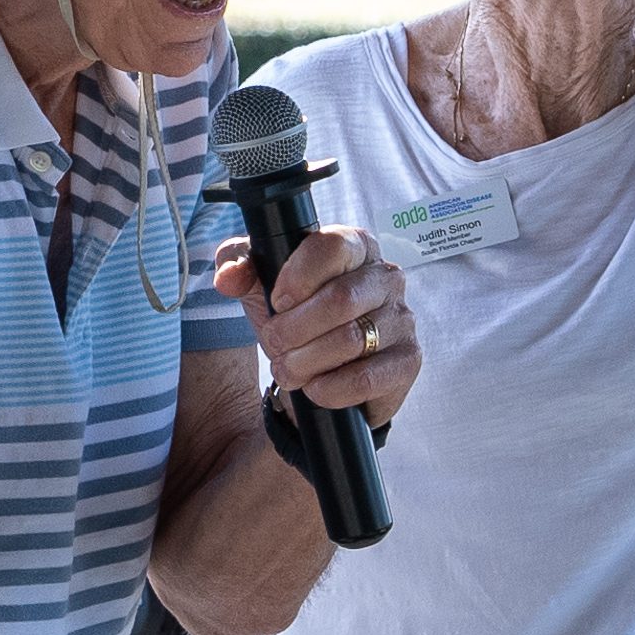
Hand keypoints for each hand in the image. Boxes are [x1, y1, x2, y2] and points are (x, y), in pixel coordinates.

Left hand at [212, 226, 419, 426]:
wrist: (319, 376)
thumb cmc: (296, 320)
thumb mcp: (261, 288)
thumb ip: (238, 267)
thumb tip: (228, 275)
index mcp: (355, 246)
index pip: (331, 246)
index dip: (297, 276)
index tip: (278, 301)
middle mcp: (386, 276)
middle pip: (340, 299)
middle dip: (293, 329)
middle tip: (274, 344)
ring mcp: (402, 319)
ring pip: (351, 340)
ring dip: (307, 361)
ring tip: (290, 369)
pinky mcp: (407, 361)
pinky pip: (367, 377)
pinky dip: (330, 388)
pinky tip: (316, 388)